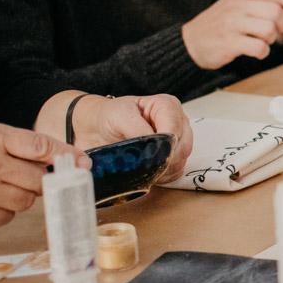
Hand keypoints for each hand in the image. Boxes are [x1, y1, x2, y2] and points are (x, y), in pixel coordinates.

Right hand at [0, 123, 89, 225]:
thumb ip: (19, 144)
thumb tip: (63, 157)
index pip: (41, 146)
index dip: (66, 154)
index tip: (83, 161)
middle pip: (39, 179)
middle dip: (45, 180)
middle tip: (38, 176)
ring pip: (25, 201)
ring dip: (25, 195)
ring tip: (11, 185)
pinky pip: (5, 217)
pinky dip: (6, 211)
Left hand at [73, 94, 192, 182]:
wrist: (100, 128)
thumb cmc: (110, 117)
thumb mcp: (119, 116)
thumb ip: (137, 129)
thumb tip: (151, 147)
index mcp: (167, 106)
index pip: (175, 130)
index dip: (162, 145)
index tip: (146, 155)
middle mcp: (178, 123)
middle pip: (182, 147)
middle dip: (161, 159)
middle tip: (139, 163)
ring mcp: (178, 141)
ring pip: (180, 161)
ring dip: (161, 168)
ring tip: (139, 166)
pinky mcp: (174, 158)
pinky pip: (175, 172)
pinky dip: (161, 176)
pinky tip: (145, 170)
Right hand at [182, 0, 282, 68]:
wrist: (191, 42)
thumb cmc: (222, 24)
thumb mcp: (239, 5)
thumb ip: (263, 2)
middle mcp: (237, 5)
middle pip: (276, 12)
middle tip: (275, 32)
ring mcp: (232, 23)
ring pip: (269, 29)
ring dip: (271, 39)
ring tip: (261, 41)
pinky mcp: (229, 42)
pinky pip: (259, 47)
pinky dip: (263, 53)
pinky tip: (255, 52)